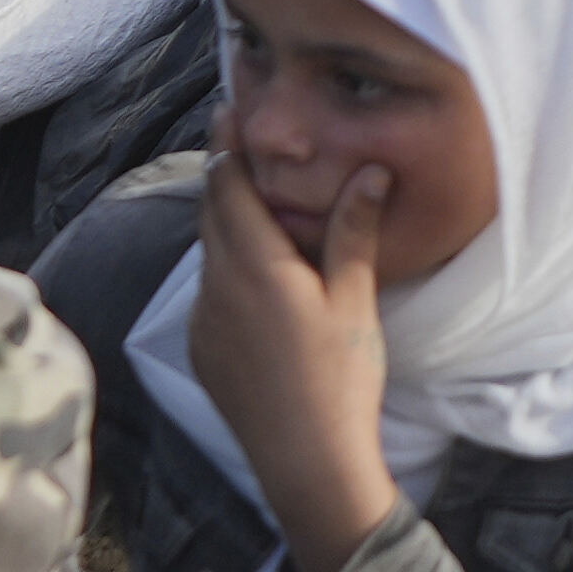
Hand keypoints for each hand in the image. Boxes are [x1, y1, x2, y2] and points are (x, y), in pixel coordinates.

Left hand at [187, 145, 407, 571]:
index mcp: (255, 266)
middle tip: (237, 141)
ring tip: (255, 205)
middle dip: (222, 176)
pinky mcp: (203, 349)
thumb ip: (353, 232)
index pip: (227, 187)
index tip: (227, 110)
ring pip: (208, 253)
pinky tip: (258, 278)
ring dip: (226, 224)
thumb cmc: (341, 378)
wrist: (306, 461)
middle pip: (210, 214)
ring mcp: (204, 320)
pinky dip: (227, 268)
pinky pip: (210, 290)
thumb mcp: (354, 299)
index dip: (226, 146)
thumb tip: (369, 171)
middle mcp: (217, 286)